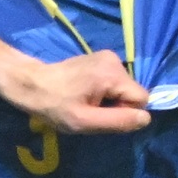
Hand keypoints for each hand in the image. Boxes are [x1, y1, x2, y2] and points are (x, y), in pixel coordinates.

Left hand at [0, 50, 150, 135]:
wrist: (31, 84)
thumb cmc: (54, 105)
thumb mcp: (84, 121)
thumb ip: (117, 121)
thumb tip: (146, 118)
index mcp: (112, 73)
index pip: (141, 98)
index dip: (125, 112)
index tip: (100, 114)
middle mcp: (114, 60)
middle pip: (132, 92)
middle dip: (116, 105)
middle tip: (89, 109)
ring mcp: (107, 57)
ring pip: (123, 88)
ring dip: (108, 100)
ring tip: (84, 101)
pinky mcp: (100, 59)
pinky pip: (114, 82)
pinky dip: (103, 91)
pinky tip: (83, 93)